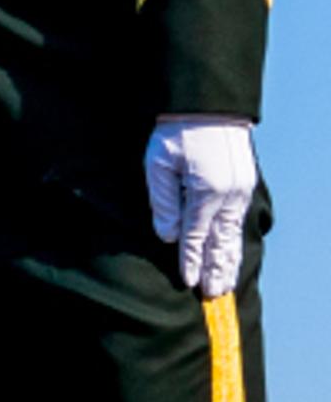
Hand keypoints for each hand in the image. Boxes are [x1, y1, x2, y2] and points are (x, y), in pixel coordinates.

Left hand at [146, 116, 258, 297]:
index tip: (189, 282)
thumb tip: (170, 236)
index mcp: (206, 191)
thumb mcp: (158, 164)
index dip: (191, 260)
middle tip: (213, 295)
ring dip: (228, 259)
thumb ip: (164, 202)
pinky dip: (233, 241)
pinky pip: (237, 221)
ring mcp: (239, 191)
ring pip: (232, 234)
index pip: (195, 236)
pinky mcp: (243, 185)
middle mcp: (228, 195)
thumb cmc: (177, 132)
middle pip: (220, 242)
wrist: (209, 106)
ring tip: (225, 283)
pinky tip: (230, 253)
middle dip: (216, 269)